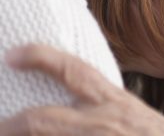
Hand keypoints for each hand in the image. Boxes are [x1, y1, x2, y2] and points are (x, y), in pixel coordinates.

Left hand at [1, 44, 163, 135]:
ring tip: (9, 131)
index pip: (73, 70)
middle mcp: (101, 122)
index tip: (12, 55)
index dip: (40, 58)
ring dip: (22, 134)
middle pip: (42, 119)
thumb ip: (104, 103)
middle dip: (11, 124)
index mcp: (113, 100)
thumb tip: (73, 94)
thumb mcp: (131, 111)